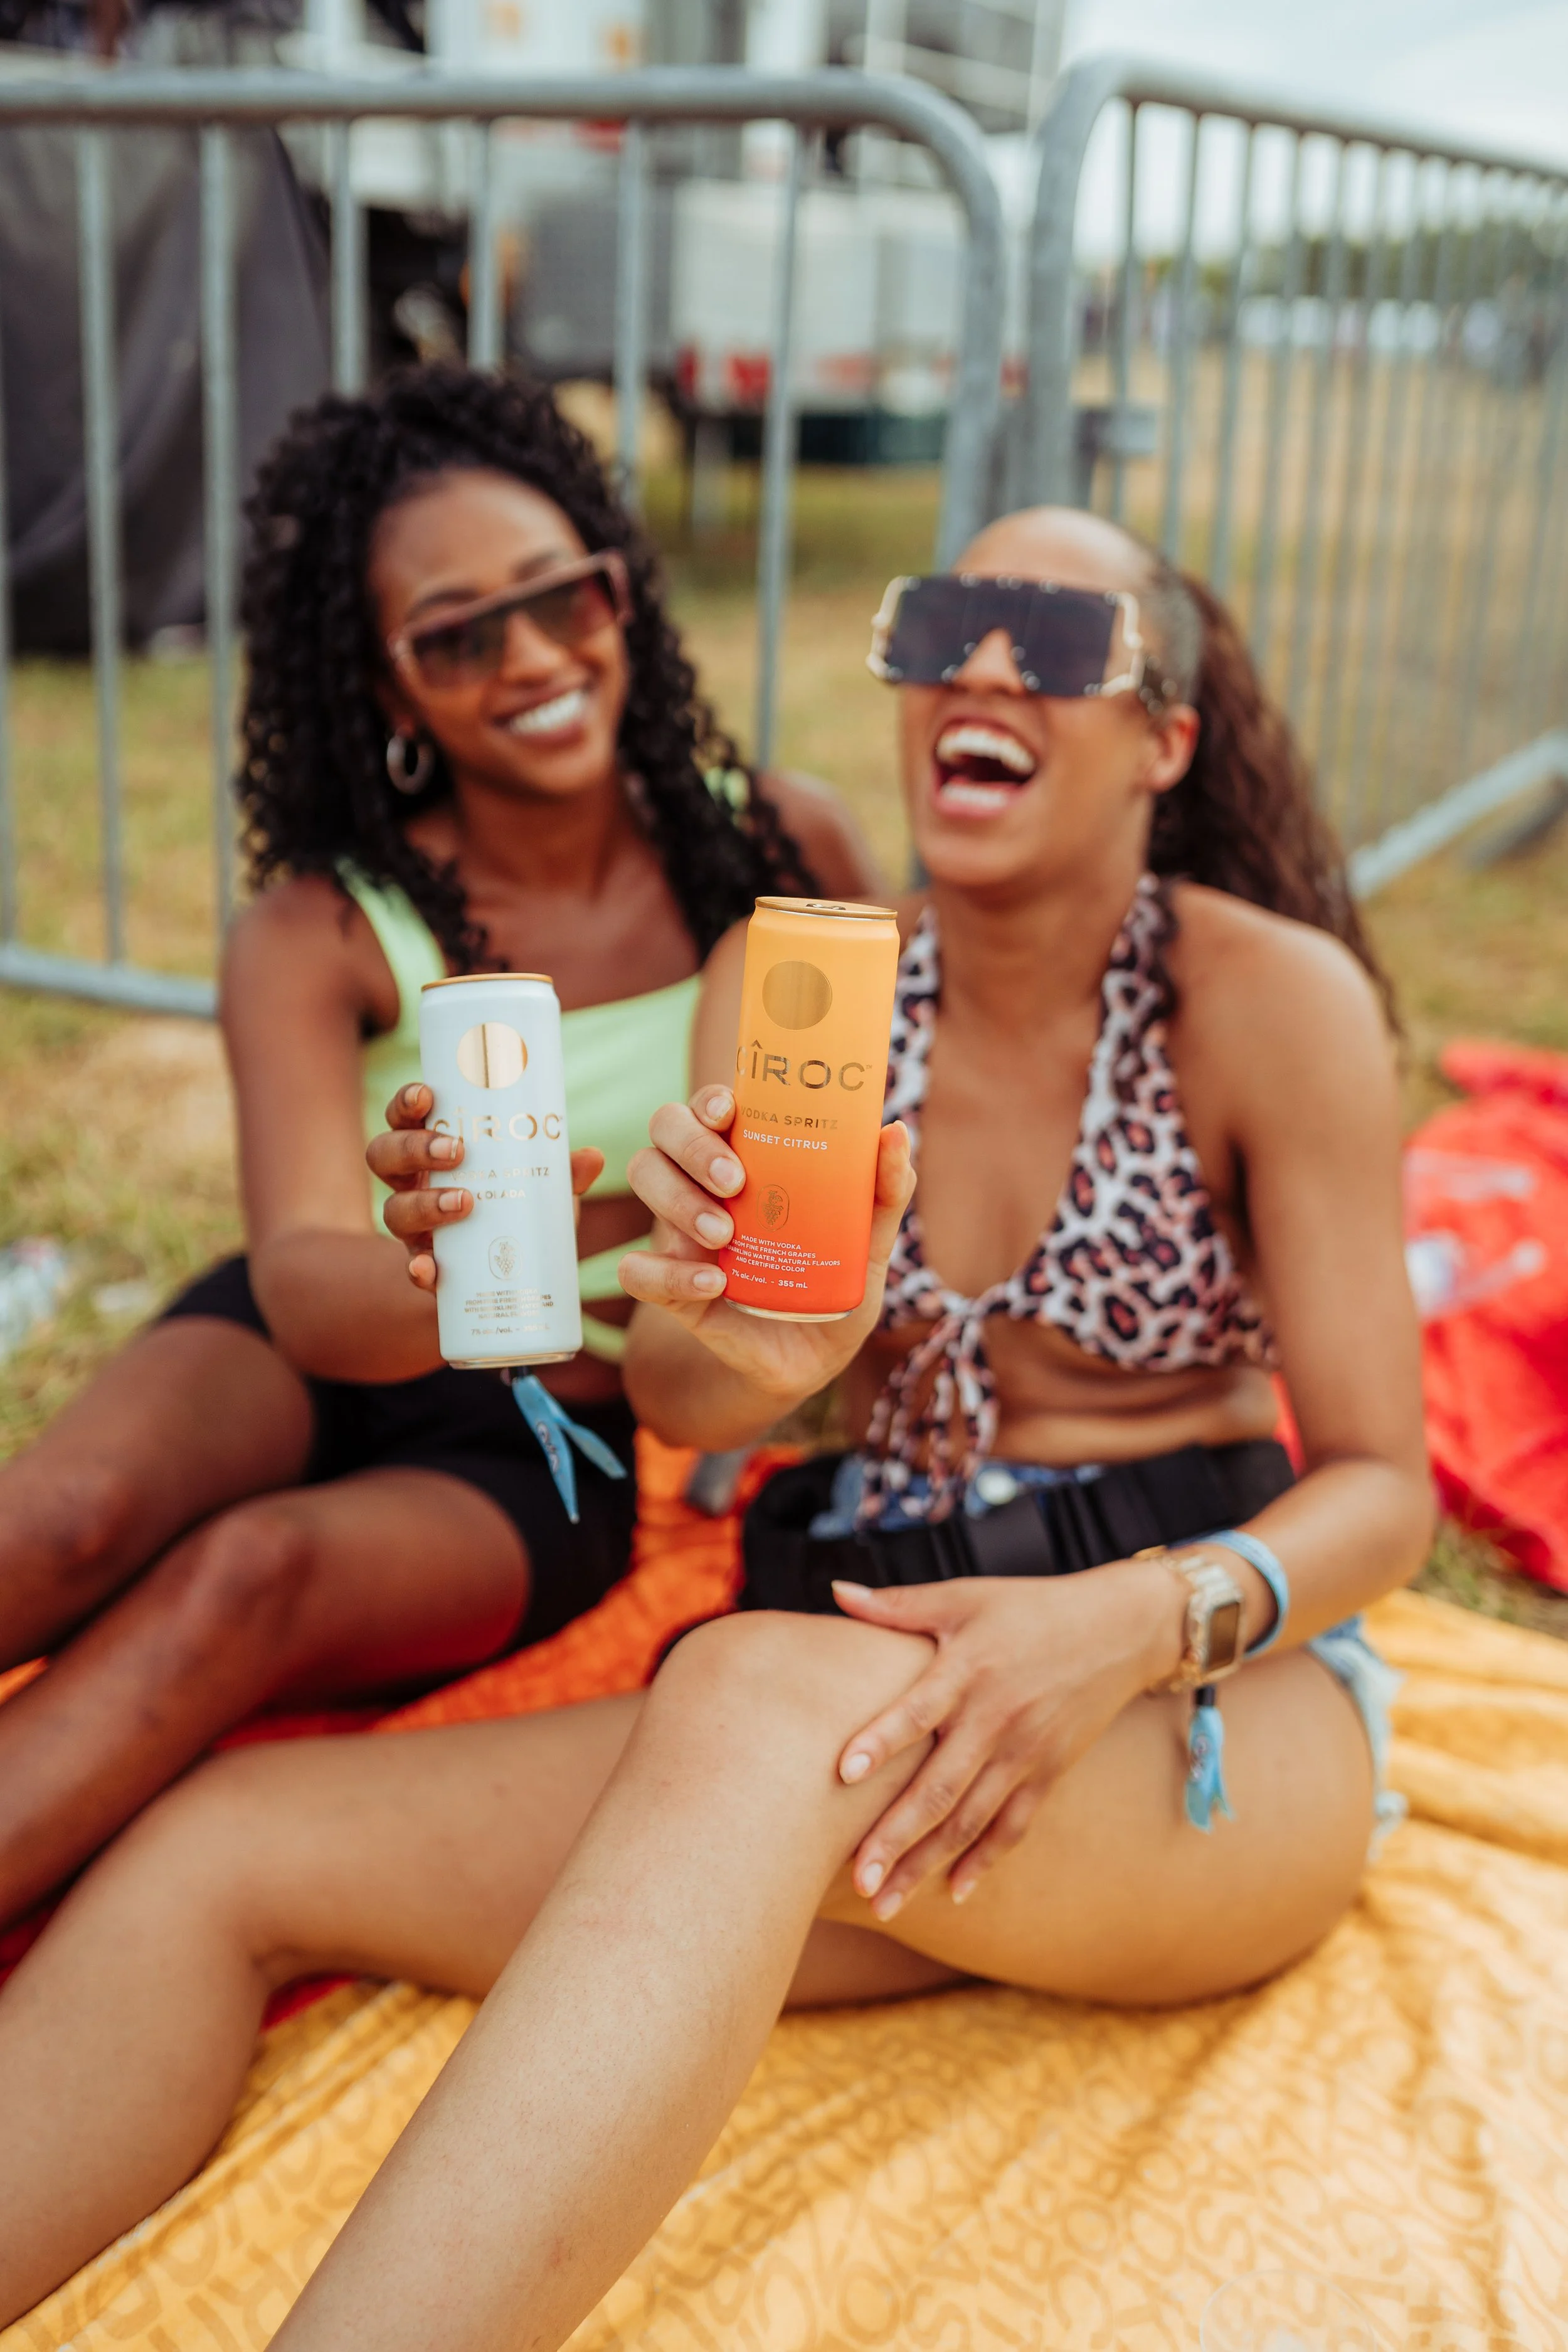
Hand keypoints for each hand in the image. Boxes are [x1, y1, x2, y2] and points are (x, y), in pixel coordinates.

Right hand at [369, 1082, 604, 1292]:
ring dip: (423, 1203)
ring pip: (392, 1211)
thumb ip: (563, 1170)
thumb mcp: (543, 1184)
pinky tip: (432, 1268)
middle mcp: (413, 1185)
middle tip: (456, 1150)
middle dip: (413, 1148)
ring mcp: (415, 1228)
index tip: (427, 1094)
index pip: (403, 1117)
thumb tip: (592, 1157)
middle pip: (383, 1156)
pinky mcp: (427, 1268)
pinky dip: (419, 1269)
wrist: (522, 1272)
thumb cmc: (522, 1206)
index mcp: (432, 1151)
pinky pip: (412, 1268)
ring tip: (464, 1202)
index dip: (405, 1102)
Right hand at [622, 1085, 914, 1408]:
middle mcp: (704, 1179)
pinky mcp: (670, 1285)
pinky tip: (712, 1283)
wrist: (810, 1362)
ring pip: (643, 1176)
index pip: (711, 1106)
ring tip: (725, 1234)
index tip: (729, 1111)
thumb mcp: (869, 1242)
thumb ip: (884, 1191)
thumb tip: (895, 1132)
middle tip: (734, 1181)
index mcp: (748, 1154)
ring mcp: (681, 1229)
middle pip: (666, 1127)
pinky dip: (668, 1274)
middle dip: (692, 1146)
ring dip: (678, 1200)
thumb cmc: (834, 1283)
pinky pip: (638, 1269)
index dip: (710, 1100)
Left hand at [831, 1560, 1177, 1914]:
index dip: (883, 1739)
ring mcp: (1025, 1753)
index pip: (919, 1709)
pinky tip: (954, 1894)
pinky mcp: (1048, 1773)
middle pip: (939, 1787)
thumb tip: (836, 1593)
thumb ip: (899, 1605)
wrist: (1119, 1630)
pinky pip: (1013, 1826)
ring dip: (926, 1864)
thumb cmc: (1029, 1608)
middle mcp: (995, 1719)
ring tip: (885, 1902)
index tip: (843, 1773)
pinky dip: (985, 1861)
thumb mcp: (965, 1597)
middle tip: (857, 1880)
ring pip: (969, 1820)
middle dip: (894, 1838)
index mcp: (968, 1670)